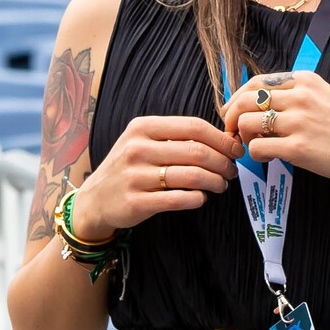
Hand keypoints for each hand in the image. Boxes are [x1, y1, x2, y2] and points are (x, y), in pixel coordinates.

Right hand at [68, 115, 241, 238]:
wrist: (94, 201)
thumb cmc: (128, 168)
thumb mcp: (142, 142)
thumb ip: (175, 137)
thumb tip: (223, 139)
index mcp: (142, 127)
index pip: (194, 126)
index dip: (221, 139)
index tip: (235, 150)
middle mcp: (137, 149)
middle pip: (197, 152)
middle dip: (223, 162)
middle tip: (231, 171)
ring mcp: (135, 176)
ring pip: (192, 176)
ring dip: (215, 182)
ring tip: (221, 185)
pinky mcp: (136, 202)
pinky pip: (179, 199)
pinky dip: (197, 199)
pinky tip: (201, 198)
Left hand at [220, 70, 329, 186]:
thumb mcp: (322, 95)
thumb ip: (292, 93)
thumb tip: (254, 101)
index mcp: (304, 80)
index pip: (256, 83)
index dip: (237, 98)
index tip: (232, 112)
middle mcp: (300, 97)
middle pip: (245, 101)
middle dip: (231, 118)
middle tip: (234, 132)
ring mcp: (299, 122)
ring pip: (246, 123)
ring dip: (243, 137)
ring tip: (255, 145)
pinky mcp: (298, 148)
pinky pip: (257, 148)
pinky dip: (256, 153)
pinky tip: (268, 156)